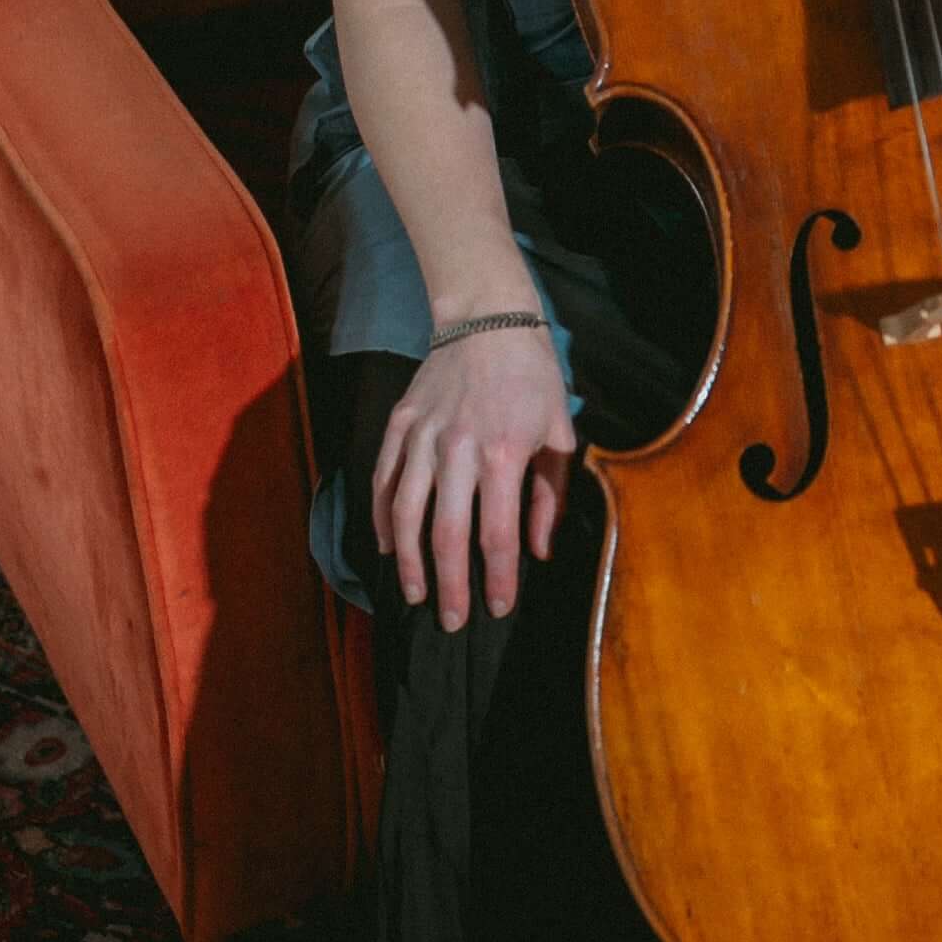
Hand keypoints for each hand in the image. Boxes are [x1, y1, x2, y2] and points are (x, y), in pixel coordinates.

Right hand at [372, 321, 577, 628]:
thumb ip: (549, 497)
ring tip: (415, 595)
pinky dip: (381, 519)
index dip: (499, 579)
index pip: (498, 535)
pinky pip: (383, 481)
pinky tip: (388, 547)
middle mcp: (459, 450)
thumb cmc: (533, 379)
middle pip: (448, 534)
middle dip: (450, 586)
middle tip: (451, 622)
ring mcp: (422, 437)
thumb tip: (538, 552)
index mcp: (505, 454)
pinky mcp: (398, 425)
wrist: (489, 319)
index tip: (499, 609)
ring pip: (405, 513)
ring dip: (410, 562)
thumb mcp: (560, 433)